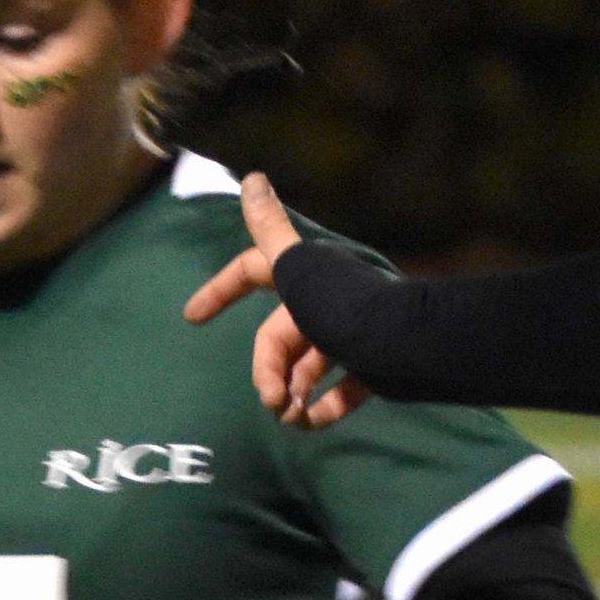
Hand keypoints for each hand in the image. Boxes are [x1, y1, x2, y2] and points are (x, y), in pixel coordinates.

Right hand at [182, 171, 372, 429]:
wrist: (406, 345)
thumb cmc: (345, 307)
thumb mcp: (299, 270)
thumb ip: (270, 231)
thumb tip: (252, 176)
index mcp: (305, 276)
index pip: (252, 272)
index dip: (221, 290)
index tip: (193, 318)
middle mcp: (326, 301)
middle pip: (279, 339)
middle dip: (269, 371)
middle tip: (273, 403)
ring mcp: (349, 335)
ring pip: (307, 368)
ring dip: (292, 394)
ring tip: (291, 418)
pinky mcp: (372, 367)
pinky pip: (340, 391)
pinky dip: (324, 408)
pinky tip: (312, 422)